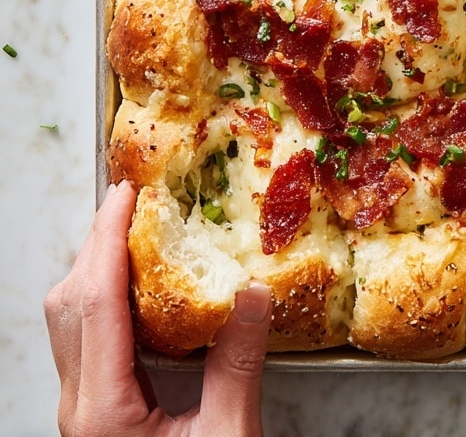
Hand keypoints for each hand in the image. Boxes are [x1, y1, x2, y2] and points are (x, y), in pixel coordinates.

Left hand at [44, 180, 271, 436]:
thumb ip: (237, 367)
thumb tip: (253, 293)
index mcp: (103, 412)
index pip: (94, 305)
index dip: (107, 242)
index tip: (126, 196)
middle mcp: (79, 408)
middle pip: (69, 307)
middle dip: (96, 244)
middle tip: (130, 200)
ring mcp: (80, 413)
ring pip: (67, 324)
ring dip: (93, 269)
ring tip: (133, 233)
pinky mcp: (93, 416)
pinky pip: (83, 341)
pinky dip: (101, 298)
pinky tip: (136, 289)